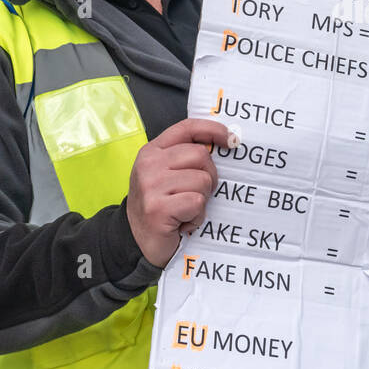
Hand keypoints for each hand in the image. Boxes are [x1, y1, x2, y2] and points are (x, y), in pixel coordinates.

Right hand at [127, 118, 230, 267]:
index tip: (231, 140)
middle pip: (200, 155)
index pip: (187, 128)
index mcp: (152, 151)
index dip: (213, 130)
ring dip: (202, 200)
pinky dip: (196, 216)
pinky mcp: (158, 209)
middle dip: (208, 176)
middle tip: (196, 194)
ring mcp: (151, 186)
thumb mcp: (167, 174)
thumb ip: (186, 157)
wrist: (137, 240)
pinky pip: (197, 202)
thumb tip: (227, 141)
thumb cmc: (160, 205)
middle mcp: (149, 165)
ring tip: (185, 209)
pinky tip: (183, 222)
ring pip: (202, 180)